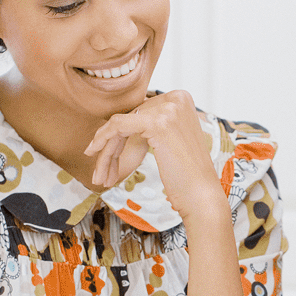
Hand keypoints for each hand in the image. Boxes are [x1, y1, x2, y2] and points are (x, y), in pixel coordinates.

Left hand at [83, 90, 223, 222]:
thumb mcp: (171, 141)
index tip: (107, 155)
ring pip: (121, 124)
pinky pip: (118, 126)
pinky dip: (103, 140)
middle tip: (102, 172)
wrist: (201, 196)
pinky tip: (94, 155)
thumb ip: (151, 125)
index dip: (121, 135)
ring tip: (100, 176)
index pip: (140, 112)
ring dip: (107, 151)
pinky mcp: (157, 122)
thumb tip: (121, 122)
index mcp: (181, 99)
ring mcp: (168, 109)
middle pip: (130, 118)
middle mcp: (177, 98)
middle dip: (112, 146)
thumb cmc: (187, 176)